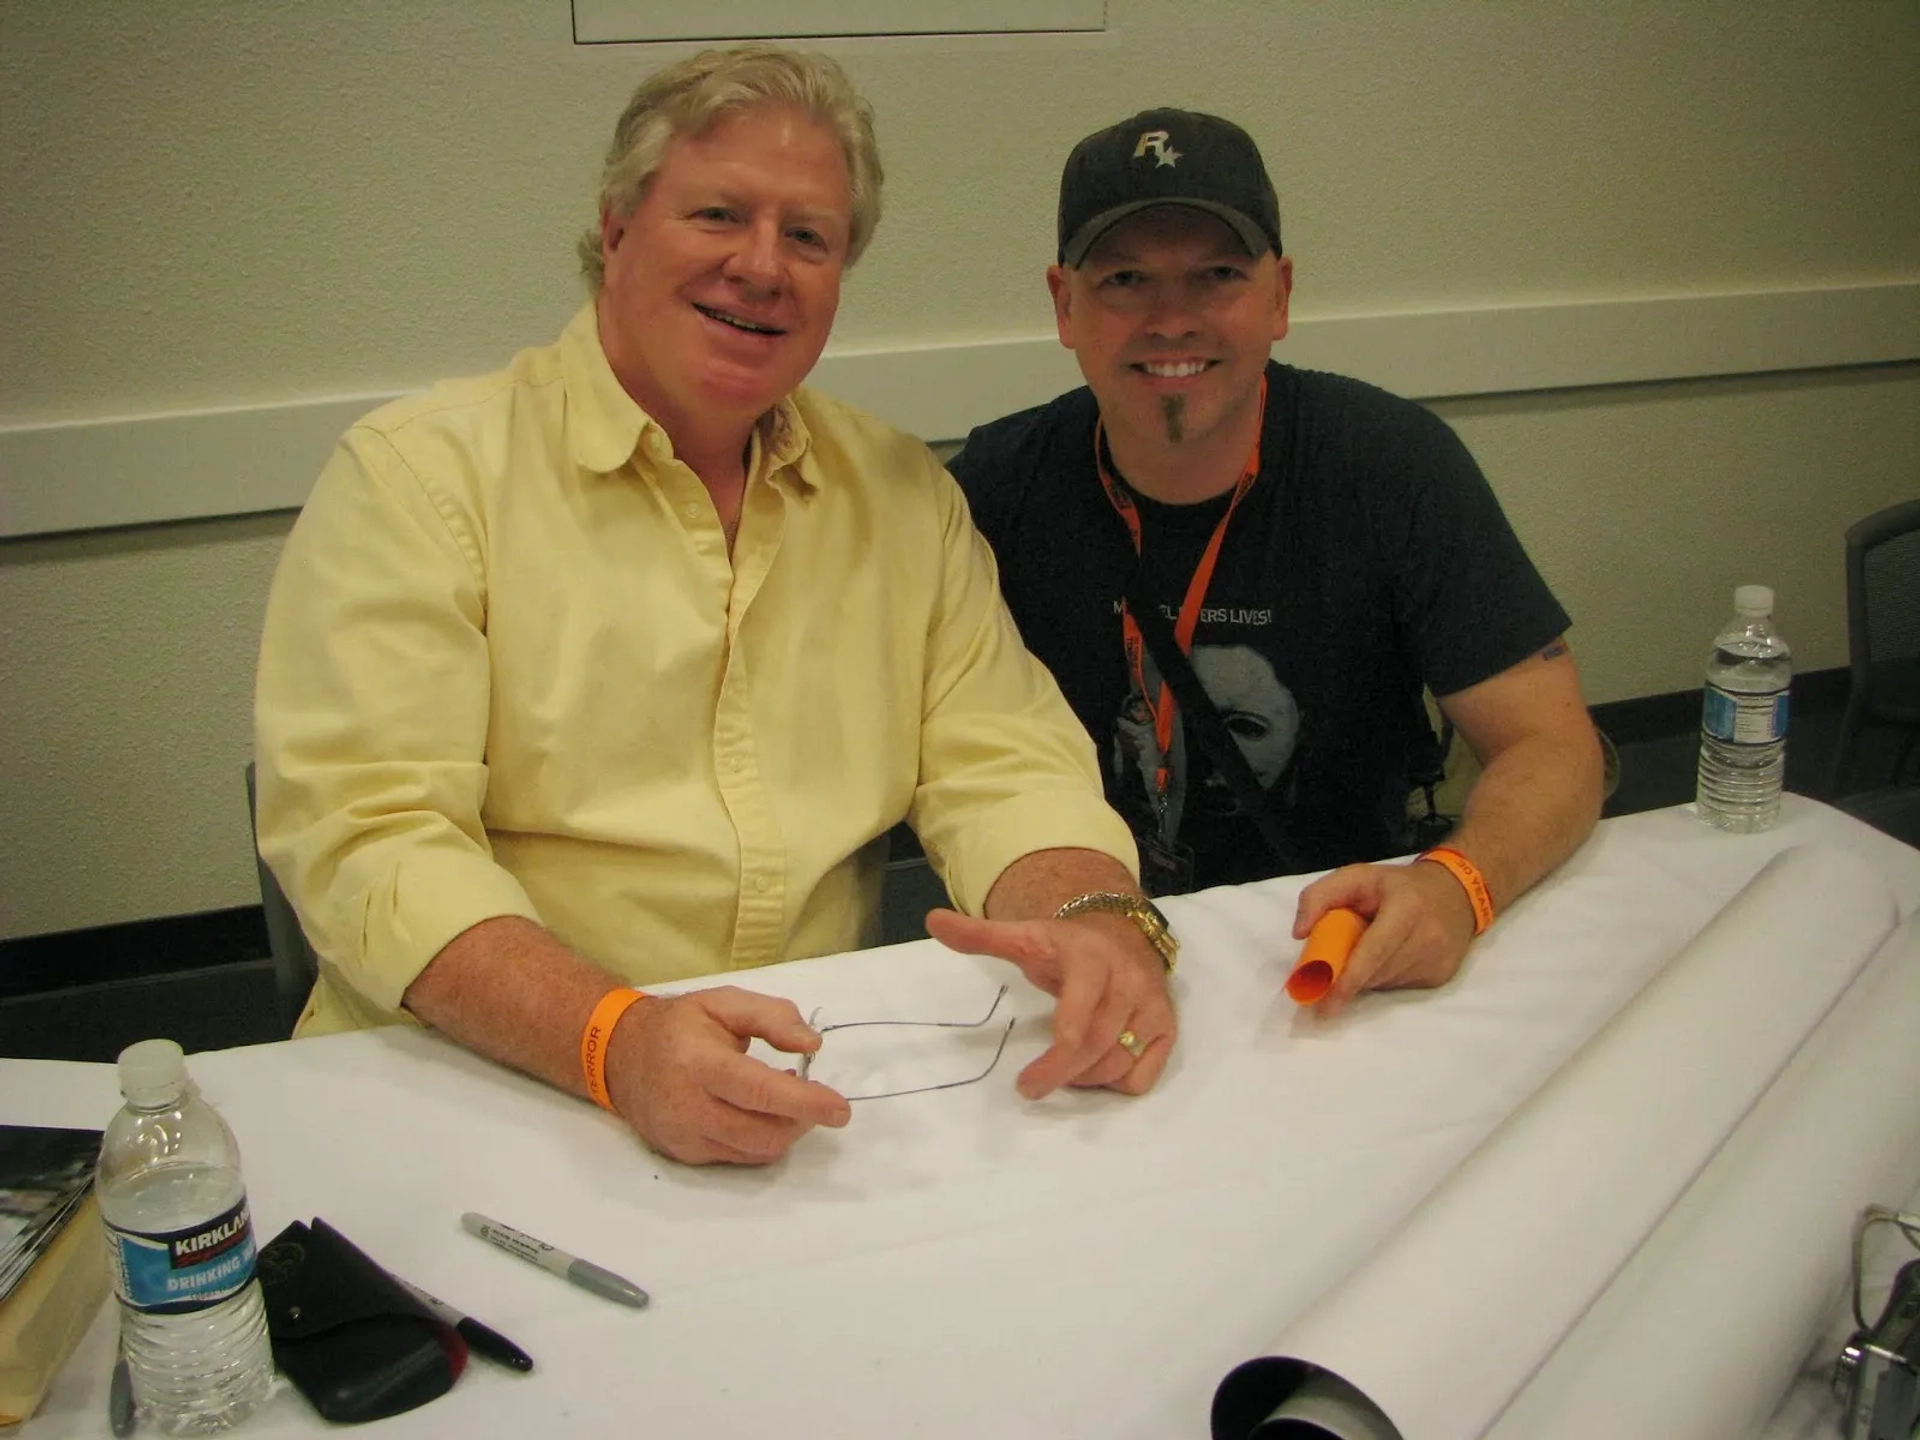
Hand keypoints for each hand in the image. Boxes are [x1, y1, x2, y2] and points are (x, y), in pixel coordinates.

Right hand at [604, 987, 851, 1164]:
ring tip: (785, 1098)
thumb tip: (811, 1044)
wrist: (618, 1056)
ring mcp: (685, 1136)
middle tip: (814, 1097)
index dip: (804, 1102)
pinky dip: (761, 1138)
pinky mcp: (685, 1155)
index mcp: (698, 1062)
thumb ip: (772, 1016)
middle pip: (762, 1131)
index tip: (840, 1108)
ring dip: (785, 1130)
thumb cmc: (680, 1026)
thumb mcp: (724, 1003)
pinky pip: (739, 1157)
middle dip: (802, 1119)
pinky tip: (758, 1112)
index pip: (758, 1091)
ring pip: (755, 1151)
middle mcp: (688, 1106)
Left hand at [924, 908, 1175, 1098]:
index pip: (1079, 1017)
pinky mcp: (1168, 1028)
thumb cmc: (1067, 946)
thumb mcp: (1027, 937)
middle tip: (1030, 1088)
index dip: (1056, 1055)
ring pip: (1121, 1063)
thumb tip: (933, 921)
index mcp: (1091, 960)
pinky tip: (1095, 1069)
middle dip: (1062, 1075)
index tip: (1024, 1082)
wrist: (1121, 933)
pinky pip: (1145, 1075)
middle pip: (1098, 1046)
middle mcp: (1129, 982)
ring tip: (1061, 1073)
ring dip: (1086, 1080)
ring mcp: (1153, 1006)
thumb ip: (982, 935)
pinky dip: (1118, 1083)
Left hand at [1293, 861, 1477, 1016]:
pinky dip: (1384, 978)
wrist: (1457, 892)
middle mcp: (1427, 937)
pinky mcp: (1442, 976)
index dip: (1348, 979)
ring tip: (1367, 952)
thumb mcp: (1357, 876)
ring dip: (1366, 977)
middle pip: (1375, 972)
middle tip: (1326, 977)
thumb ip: (1320, 896)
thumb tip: (1300, 933)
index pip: (1373, 952)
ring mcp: (1438, 960)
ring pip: (1385, 983)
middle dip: (1348, 979)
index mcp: (1406, 908)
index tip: (1324, 1001)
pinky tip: (1389, 958)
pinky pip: (1400, 986)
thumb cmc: (1397, 886)